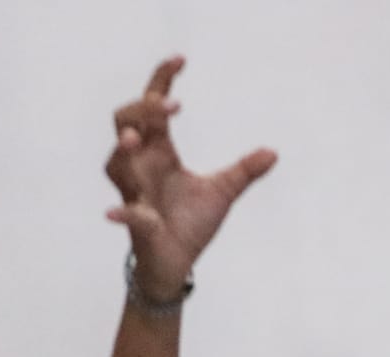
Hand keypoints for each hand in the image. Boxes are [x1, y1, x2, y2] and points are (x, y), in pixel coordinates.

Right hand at [104, 57, 277, 299]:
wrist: (178, 262)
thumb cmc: (191, 223)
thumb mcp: (223, 192)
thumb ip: (244, 171)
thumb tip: (273, 152)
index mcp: (160, 152)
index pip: (152, 108)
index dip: (161, 81)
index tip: (180, 60)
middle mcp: (141, 167)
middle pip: (125, 123)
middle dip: (142, 111)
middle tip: (172, 107)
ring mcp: (135, 193)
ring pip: (117, 165)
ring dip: (124, 151)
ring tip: (136, 140)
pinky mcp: (137, 224)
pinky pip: (126, 214)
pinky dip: (123, 213)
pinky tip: (116, 213)